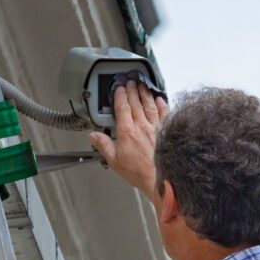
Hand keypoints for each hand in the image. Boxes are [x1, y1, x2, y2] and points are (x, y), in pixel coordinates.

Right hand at [89, 81, 168, 197]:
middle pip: (136, 102)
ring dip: (145, 93)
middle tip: (130, 81)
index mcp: (127, 131)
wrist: (159, 178)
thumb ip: (104, 145)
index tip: (119, 88)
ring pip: (149, 105)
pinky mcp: (166, 131)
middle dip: (132, 90)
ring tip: (142, 85)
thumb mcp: (114, 161)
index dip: (120, 96)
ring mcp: (155, 127)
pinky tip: (160, 99)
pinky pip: (164, 113)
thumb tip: (94, 136)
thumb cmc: (139, 172)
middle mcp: (142, 125)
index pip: (122, 107)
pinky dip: (162, 104)